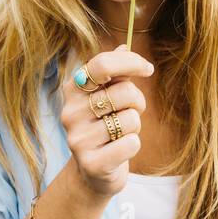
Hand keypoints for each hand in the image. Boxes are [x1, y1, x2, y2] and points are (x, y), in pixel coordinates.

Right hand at [61, 43, 153, 198]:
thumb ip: (114, 73)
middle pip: (124, 92)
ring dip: (134, 126)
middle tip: (130, 112)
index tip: (147, 69)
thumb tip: (124, 46)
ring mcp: (78, 139)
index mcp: (73, 88)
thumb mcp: (107, 96)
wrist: (92, 173)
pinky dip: (133, 145)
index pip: (102, 64)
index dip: (131, 63)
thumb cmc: (105, 127)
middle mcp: (70, 112)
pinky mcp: (91, 163)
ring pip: (130, 119)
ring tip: (120, 133)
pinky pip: (131, 143)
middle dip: (137, 101)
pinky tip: (119, 151)